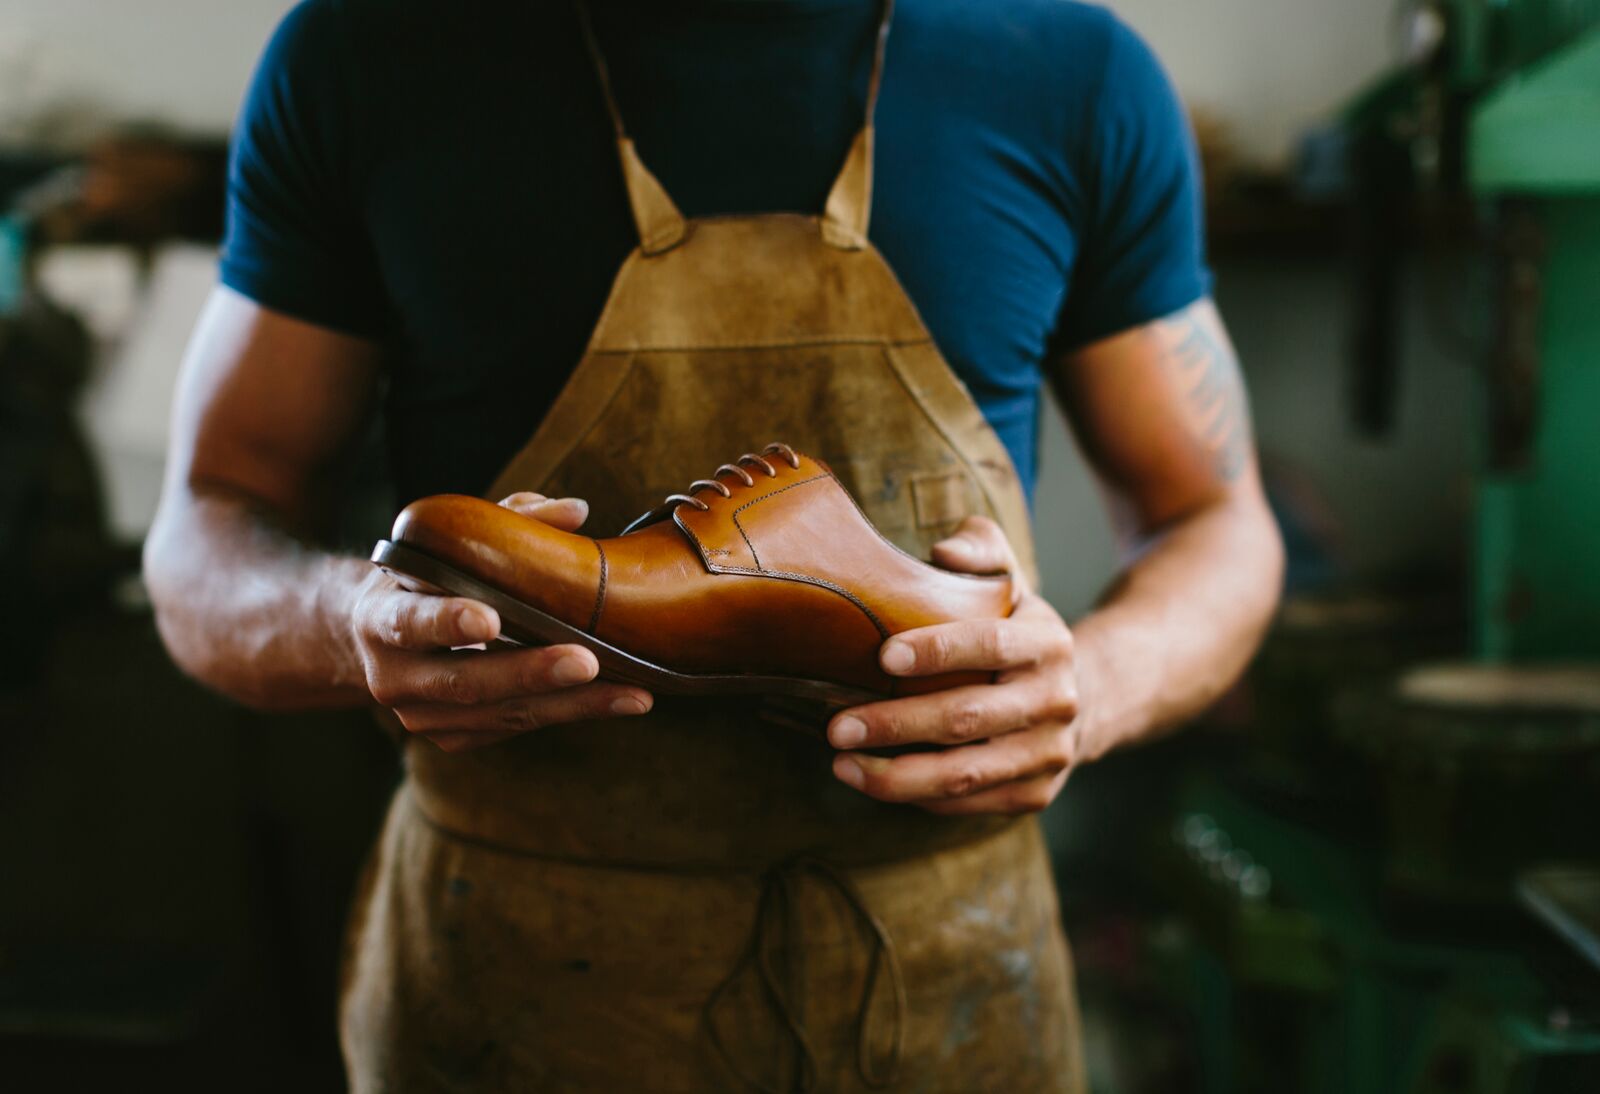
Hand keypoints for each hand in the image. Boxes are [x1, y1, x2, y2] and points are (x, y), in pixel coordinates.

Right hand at [349, 493, 652, 751]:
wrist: (385, 637)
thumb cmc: (430, 577)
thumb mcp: (450, 544)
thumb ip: (510, 521)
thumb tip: (576, 510)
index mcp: (381, 618)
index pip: (410, 622)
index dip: (447, 622)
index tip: (490, 620)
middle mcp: (394, 676)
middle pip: (465, 681)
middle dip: (529, 672)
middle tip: (586, 662)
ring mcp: (421, 715)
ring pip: (500, 714)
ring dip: (570, 705)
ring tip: (630, 693)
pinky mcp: (452, 736)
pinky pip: (514, 728)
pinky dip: (569, 713)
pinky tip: (618, 700)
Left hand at [826, 516, 1080, 814]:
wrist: (1082, 695)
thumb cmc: (1017, 629)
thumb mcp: (1009, 580)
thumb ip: (979, 549)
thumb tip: (942, 553)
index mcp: (1048, 642)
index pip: (991, 644)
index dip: (938, 651)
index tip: (882, 656)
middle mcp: (1056, 700)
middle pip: (967, 718)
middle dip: (895, 724)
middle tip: (835, 726)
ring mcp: (1048, 754)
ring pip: (965, 774)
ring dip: (896, 776)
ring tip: (841, 763)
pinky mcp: (1035, 793)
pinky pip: (967, 803)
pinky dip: (915, 797)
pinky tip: (871, 780)